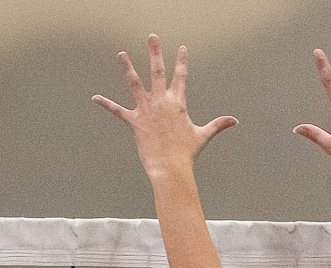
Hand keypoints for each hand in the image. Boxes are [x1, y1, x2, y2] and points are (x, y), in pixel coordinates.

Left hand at [94, 36, 236, 178]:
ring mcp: (146, 110)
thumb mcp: (203, 135)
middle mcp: (161, 101)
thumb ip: (218, 124)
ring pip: (135, 83)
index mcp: (177, 101)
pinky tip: (95, 98)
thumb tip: (235, 121)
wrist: (170, 167)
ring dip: (128, 68)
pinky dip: (106, 104)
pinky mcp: (134, 122)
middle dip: (155, 52)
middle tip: (152, 37)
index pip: (181, 75)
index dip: (181, 60)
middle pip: (157, 70)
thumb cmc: (186, 152)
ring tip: (121, 54)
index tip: (181, 47)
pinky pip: (117, 111)